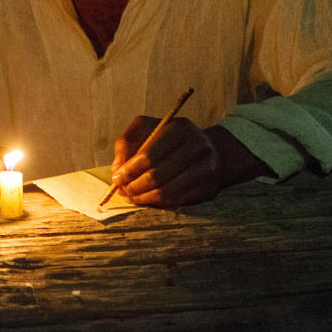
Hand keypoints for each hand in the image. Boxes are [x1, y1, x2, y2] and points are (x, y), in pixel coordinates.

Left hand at [110, 116, 271, 207]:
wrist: (214, 151)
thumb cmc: (171, 140)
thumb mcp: (147, 129)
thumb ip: (127, 143)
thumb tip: (117, 169)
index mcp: (179, 128)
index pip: (148, 155)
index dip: (129, 170)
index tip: (117, 177)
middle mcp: (197, 147)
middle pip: (156, 176)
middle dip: (133, 186)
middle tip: (122, 190)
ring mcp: (205, 169)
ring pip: (165, 192)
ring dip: (143, 198)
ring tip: (131, 197)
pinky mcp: (208, 188)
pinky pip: (176, 201)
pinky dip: (156, 203)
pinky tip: (146, 199)